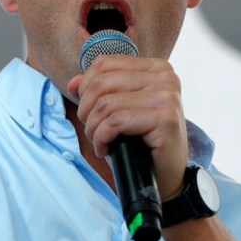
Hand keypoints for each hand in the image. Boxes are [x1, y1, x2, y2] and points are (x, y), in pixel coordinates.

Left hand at [67, 54, 187, 200]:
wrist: (164, 176)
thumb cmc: (140, 142)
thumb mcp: (117, 111)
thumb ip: (96, 92)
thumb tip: (73, 83)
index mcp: (155, 67)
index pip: (104, 64)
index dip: (86, 89)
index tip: (90, 112)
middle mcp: (165, 76)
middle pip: (101, 83)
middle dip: (86, 111)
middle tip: (92, 131)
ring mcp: (167, 96)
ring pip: (106, 104)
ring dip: (93, 128)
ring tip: (100, 142)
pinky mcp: (166, 118)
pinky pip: (116, 122)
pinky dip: (102, 138)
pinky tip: (106, 149)